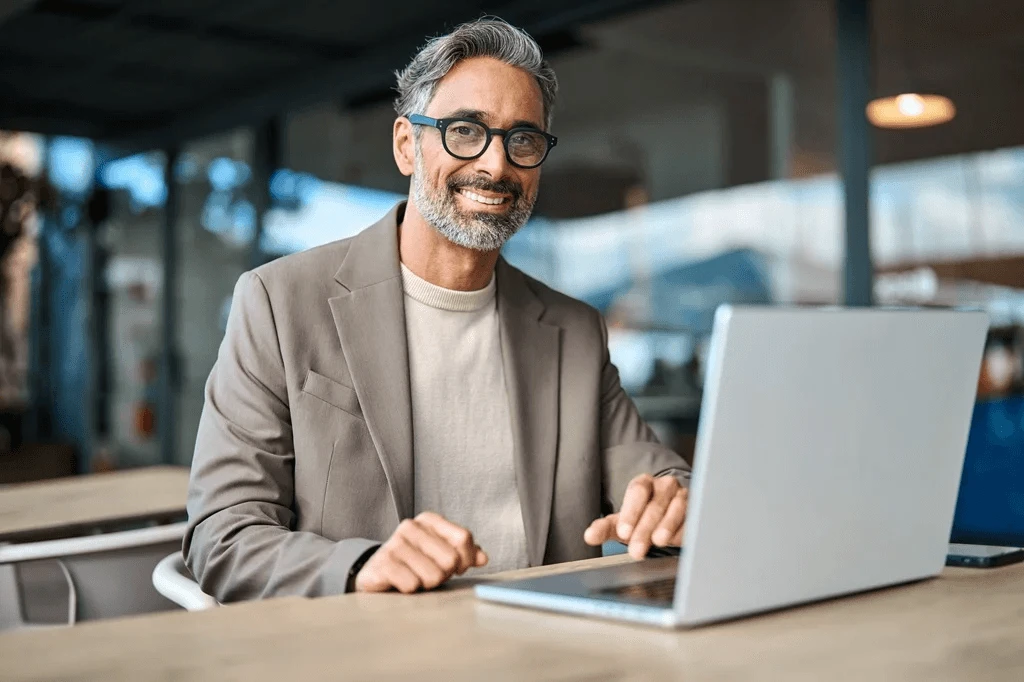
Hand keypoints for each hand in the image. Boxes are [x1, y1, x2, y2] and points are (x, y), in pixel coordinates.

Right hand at [354, 512, 487, 592]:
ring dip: (427, 584)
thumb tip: (483, 558)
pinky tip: (401, 582)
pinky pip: (412, 584)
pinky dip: (411, 589)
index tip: (457, 568)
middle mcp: (411, 526)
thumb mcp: (441, 554)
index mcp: (429, 520)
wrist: (377, 574)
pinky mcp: (382, 563)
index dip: (465, 560)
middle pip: (450, 559)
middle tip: (430, 573)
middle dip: (444, 574)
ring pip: (433, 575)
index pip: (463, 538)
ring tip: (415, 577)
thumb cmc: (415, 563)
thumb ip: (465, 553)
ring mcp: (394, 543)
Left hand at [584, 474, 687, 559]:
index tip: (623, 533)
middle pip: (655, 505)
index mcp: (644, 484)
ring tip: (658, 542)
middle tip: (636, 550)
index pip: (637, 491)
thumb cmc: (643, 517)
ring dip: (666, 526)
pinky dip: (684, 530)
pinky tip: (677, 542)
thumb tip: (589, 536)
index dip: (630, 511)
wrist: (670, 514)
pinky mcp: (698, 511)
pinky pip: (693, 518)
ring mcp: (684, 497)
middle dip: (644, 528)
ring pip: (676, 509)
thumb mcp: (624, 522)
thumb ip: (605, 527)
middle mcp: (665, 486)